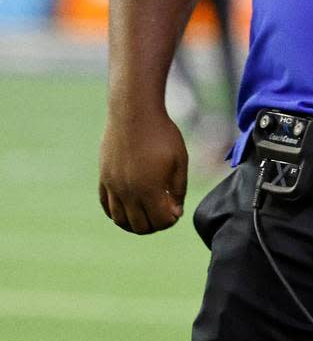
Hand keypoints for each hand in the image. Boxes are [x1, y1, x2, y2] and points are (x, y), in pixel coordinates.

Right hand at [98, 110, 187, 233]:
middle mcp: (128, 192)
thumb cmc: (162, 135)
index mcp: (150, 189)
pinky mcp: (104, 179)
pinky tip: (129, 208)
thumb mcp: (180, 160)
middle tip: (163, 213)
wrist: (133, 114)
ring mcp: (113, 187)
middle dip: (155, 225)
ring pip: (120, 221)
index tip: (176, 210)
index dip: (171, 220)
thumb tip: (175, 213)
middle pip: (140, 227)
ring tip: (147, 214)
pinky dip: (118, 214)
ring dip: (135, 223)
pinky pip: (107, 207)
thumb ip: (178, 189)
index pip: (160, 222)